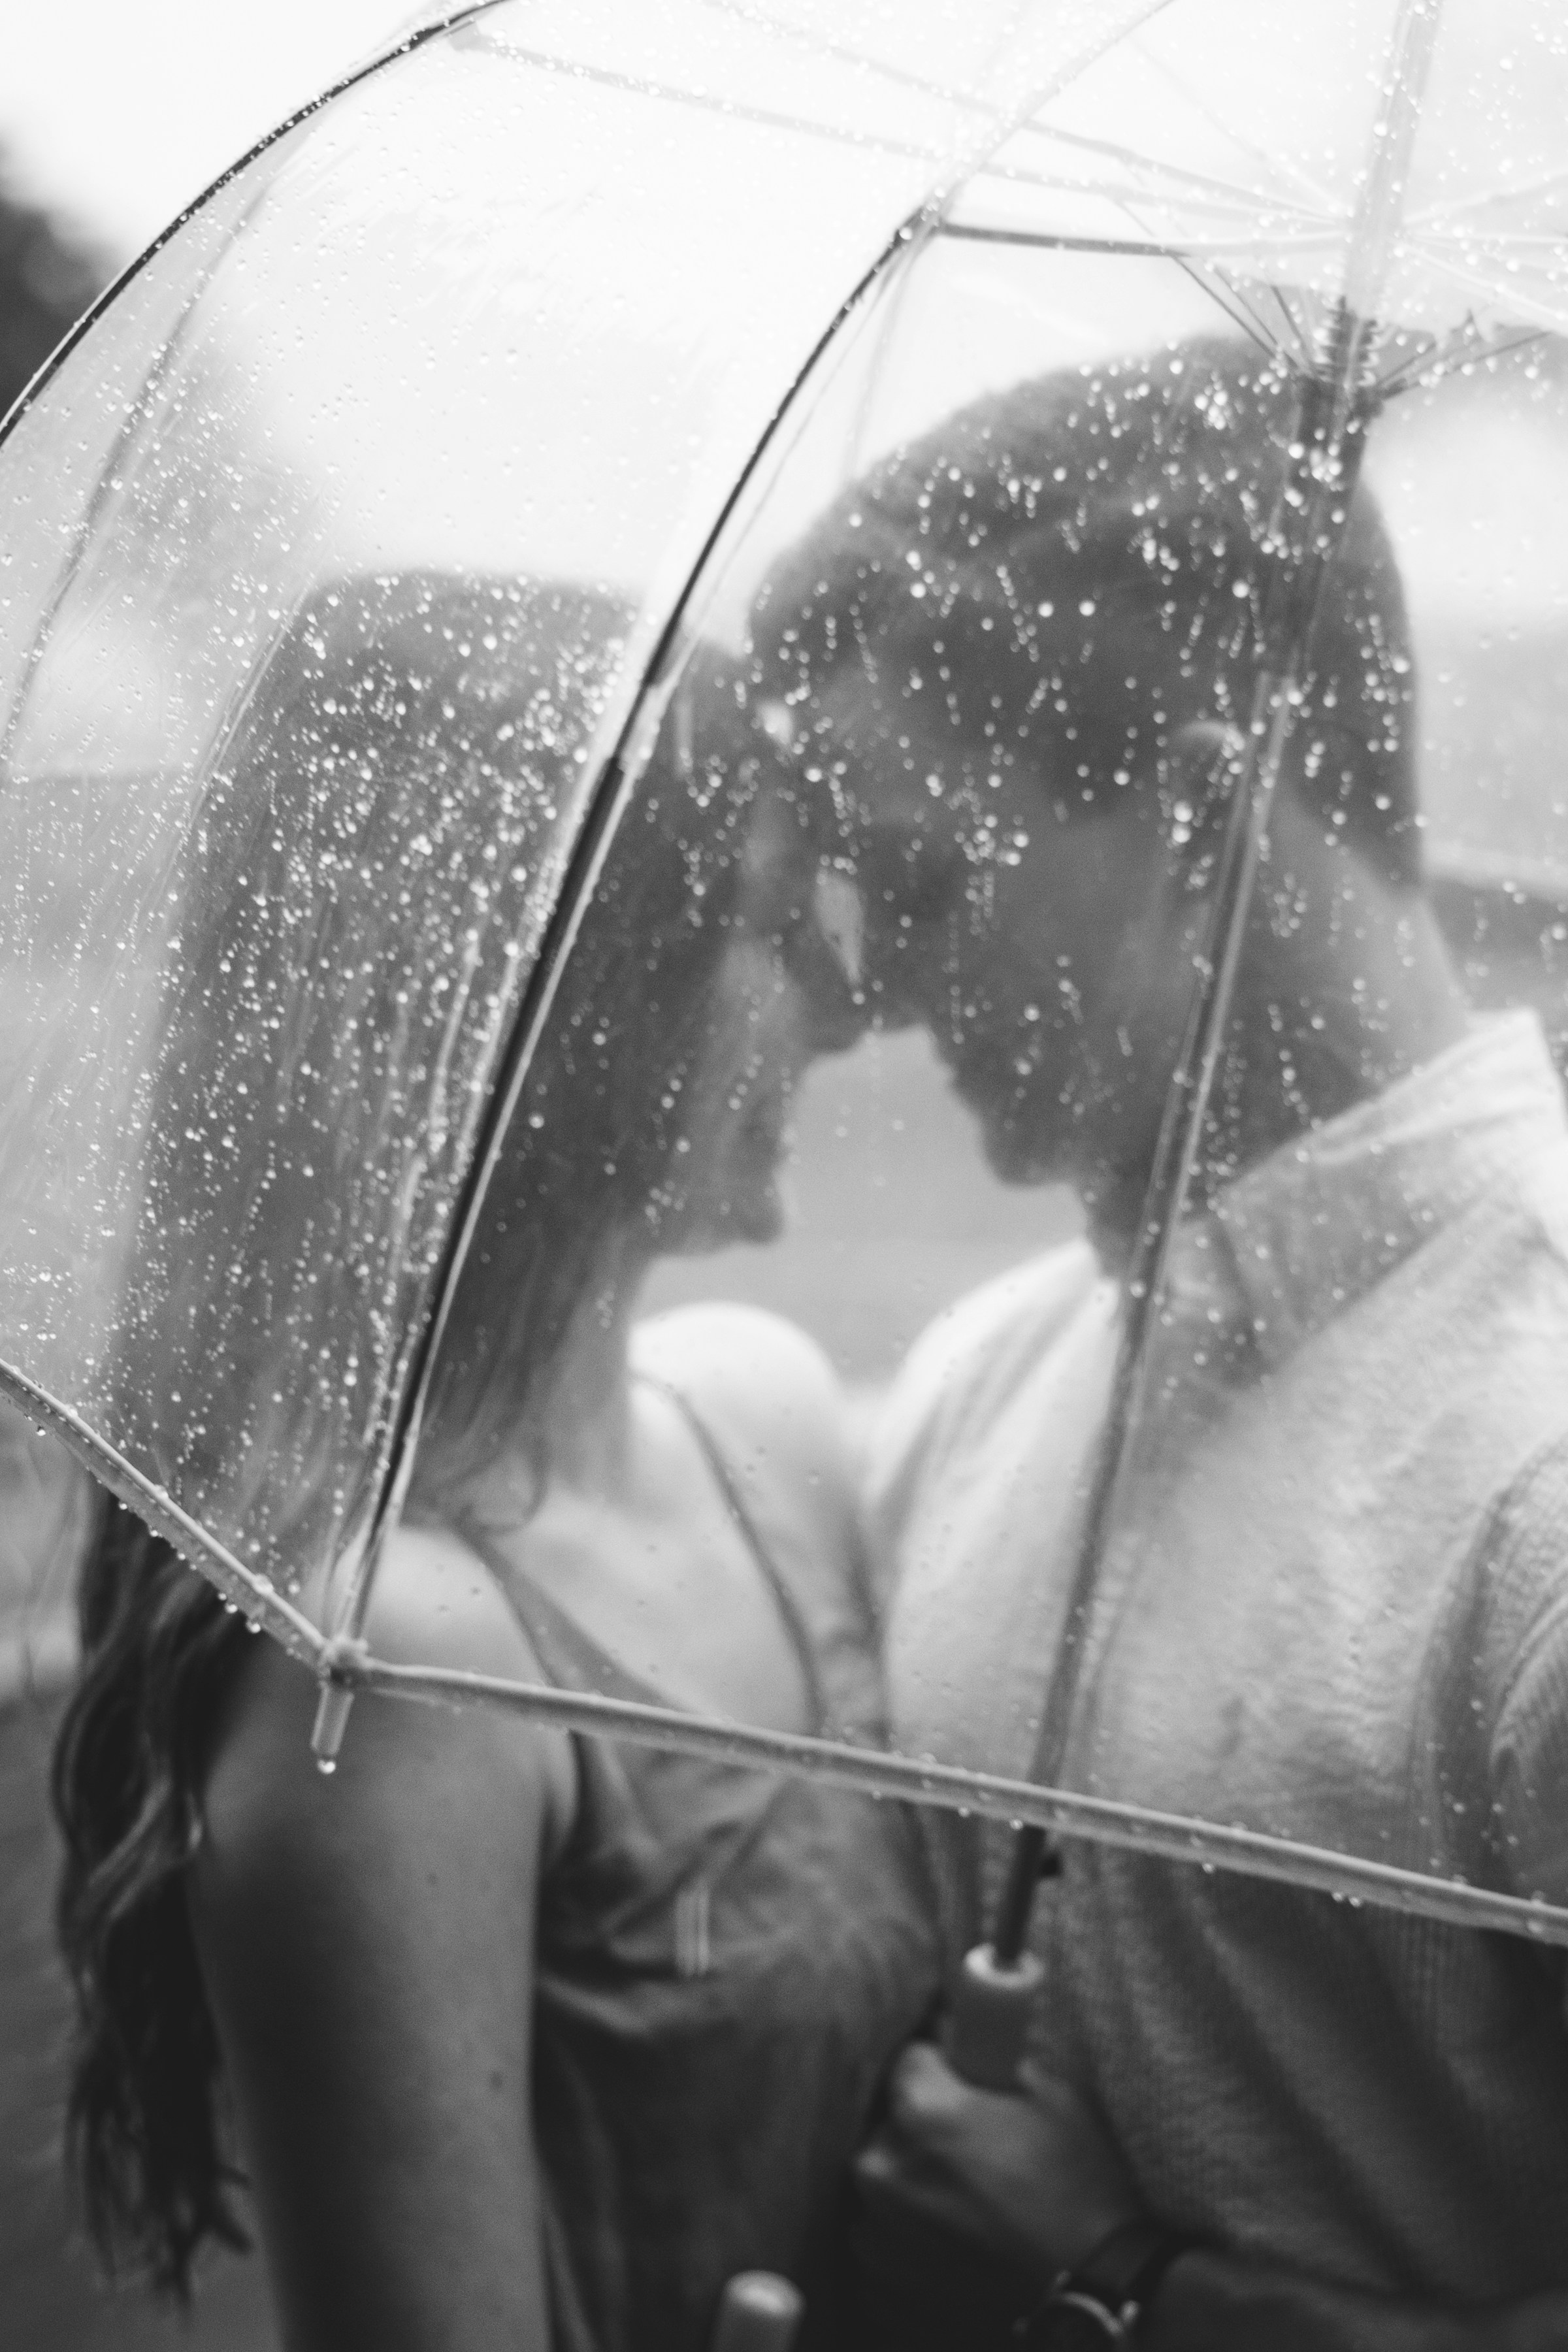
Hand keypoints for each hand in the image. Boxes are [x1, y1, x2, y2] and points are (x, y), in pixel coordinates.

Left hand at [855, 2042, 1141, 2287]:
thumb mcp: (1045, 2095)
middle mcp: (882, 2167)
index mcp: (919, 2111)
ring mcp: (876, 2229)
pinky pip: (884, 2231)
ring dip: (913, 2177)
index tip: (963, 2076)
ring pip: (884, 2178)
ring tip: (969, 2193)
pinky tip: (957, 2231)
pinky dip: (910, 2228)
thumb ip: (989, 2056)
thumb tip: (960, 2029)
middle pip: (889, 2121)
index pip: (909, 2057)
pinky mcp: (880, 2278)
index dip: (940, 2064)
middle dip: (923, 2122)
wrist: (1092, 2290)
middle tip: (971, 2141)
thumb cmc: (1077, 2186)